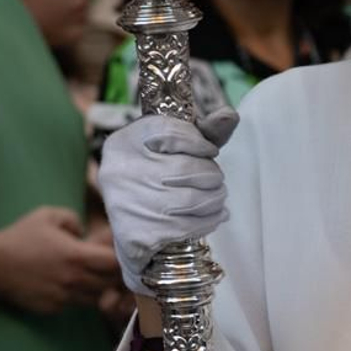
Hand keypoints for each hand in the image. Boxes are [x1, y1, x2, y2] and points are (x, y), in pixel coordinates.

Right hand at [0, 206, 122, 315]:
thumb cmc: (20, 237)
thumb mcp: (48, 215)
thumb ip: (74, 219)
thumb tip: (85, 232)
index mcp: (76, 256)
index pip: (114, 264)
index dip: (119, 258)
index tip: (113, 253)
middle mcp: (74, 280)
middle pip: (110, 283)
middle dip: (112, 274)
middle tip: (105, 265)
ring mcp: (64, 297)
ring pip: (95, 297)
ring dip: (97, 288)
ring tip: (88, 275)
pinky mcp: (53, 308)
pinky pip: (75, 304)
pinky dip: (77, 296)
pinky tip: (67, 284)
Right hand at [99, 108, 237, 295]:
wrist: (133, 228)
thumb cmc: (159, 178)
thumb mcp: (175, 148)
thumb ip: (204, 131)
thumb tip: (230, 116)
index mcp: (125, 142)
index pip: (170, 132)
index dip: (199, 142)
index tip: (210, 151)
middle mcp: (119, 171)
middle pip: (184, 168)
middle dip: (211, 175)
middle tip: (216, 180)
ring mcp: (125, 204)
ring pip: (190, 200)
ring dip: (215, 199)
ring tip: (218, 197)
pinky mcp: (137, 234)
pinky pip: (186, 227)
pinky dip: (209, 221)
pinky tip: (214, 215)